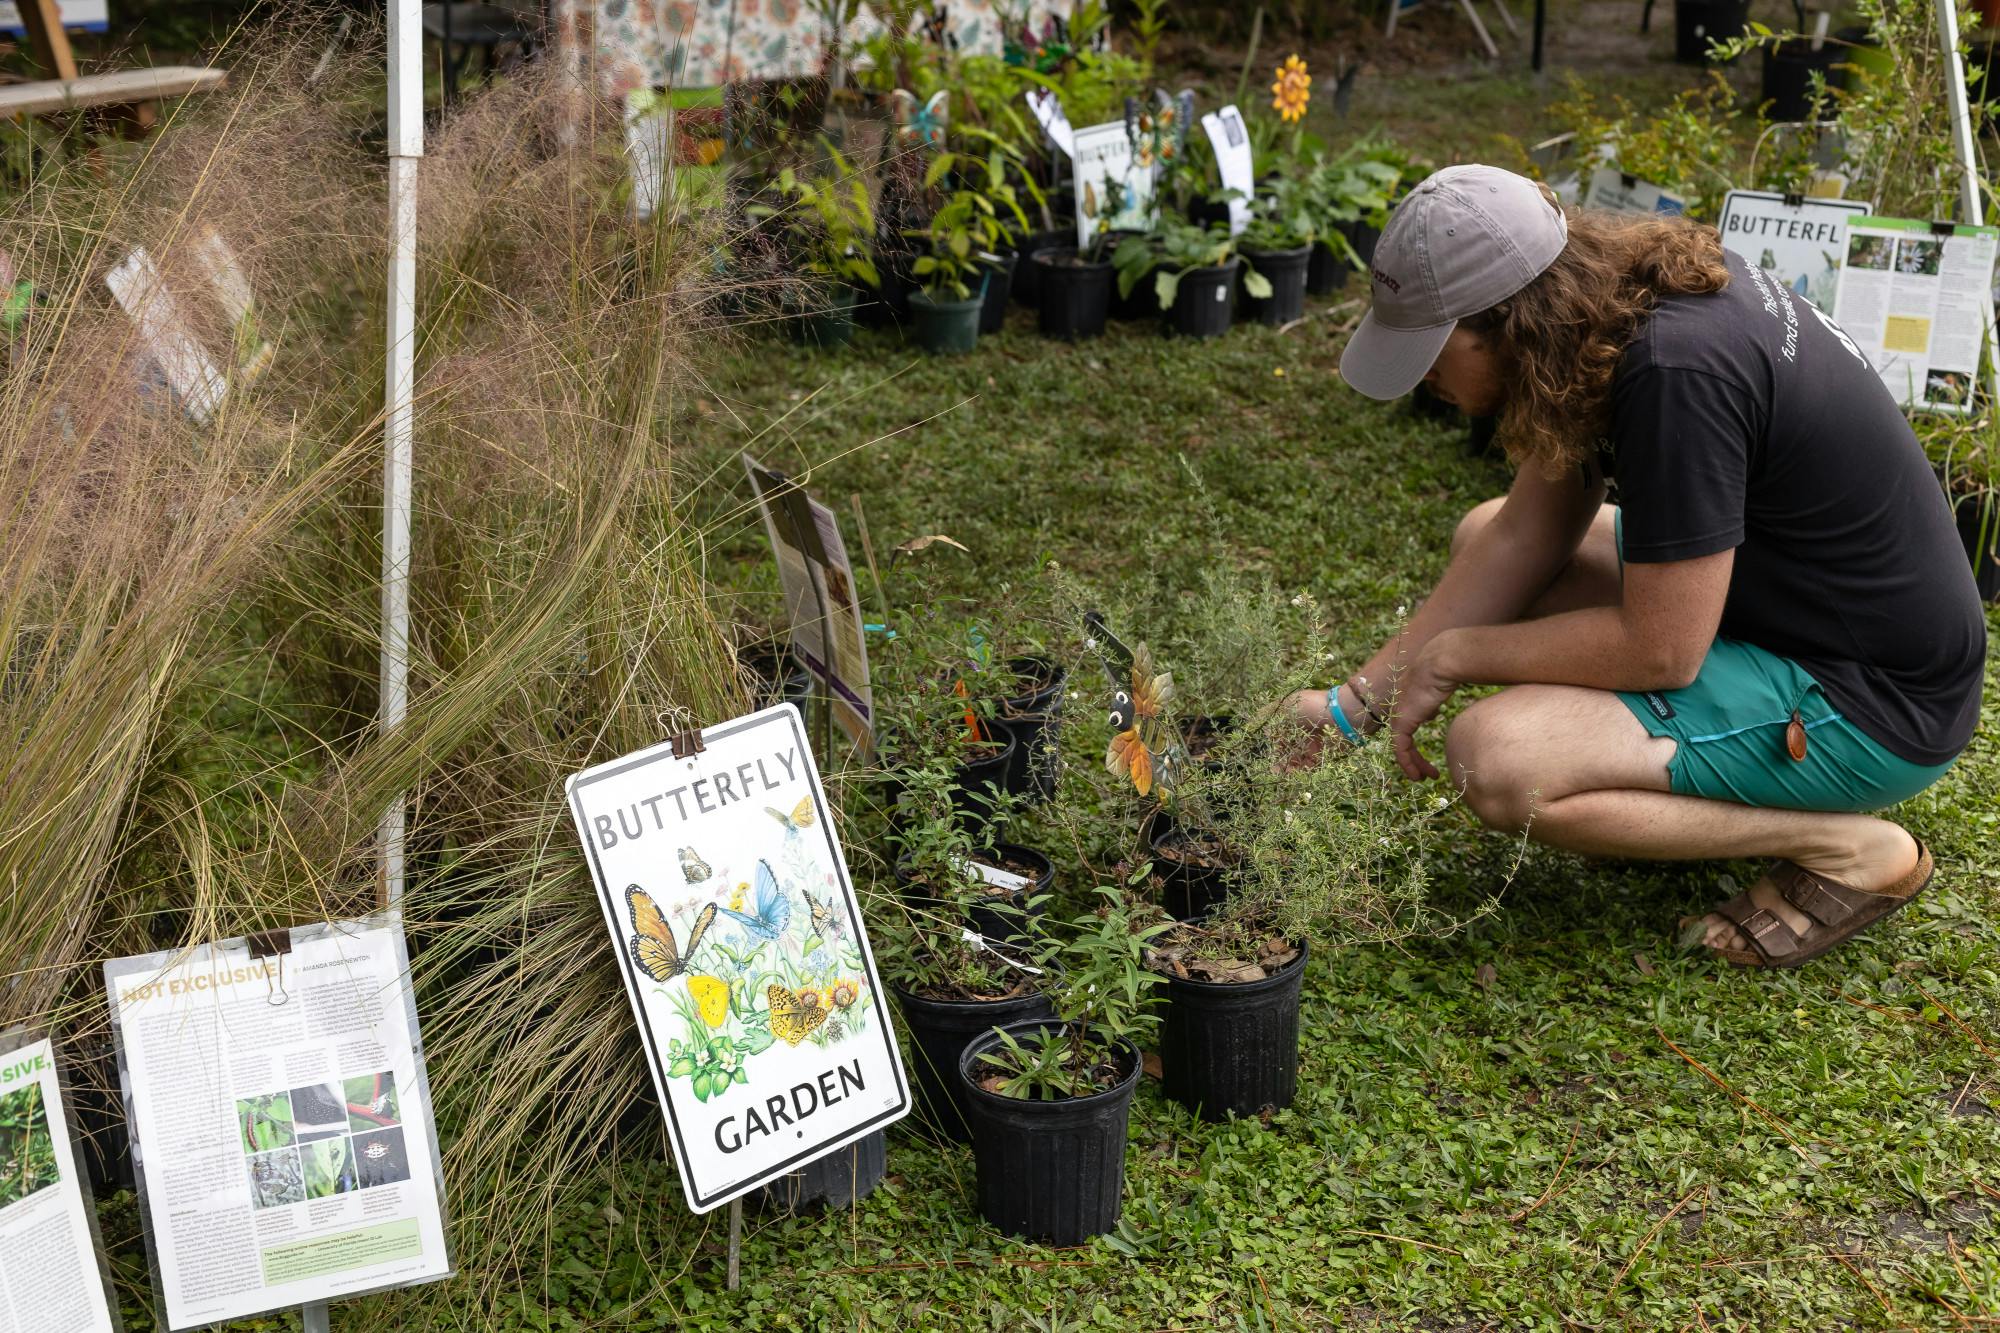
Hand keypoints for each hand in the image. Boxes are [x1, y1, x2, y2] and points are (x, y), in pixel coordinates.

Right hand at [1273, 688, 1336, 771]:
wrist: (1344, 716)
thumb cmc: (1313, 707)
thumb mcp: (1287, 705)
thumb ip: (1269, 714)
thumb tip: (1255, 723)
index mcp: (1293, 719)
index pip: (1278, 734)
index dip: (1271, 743)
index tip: (1265, 752)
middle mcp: (1302, 732)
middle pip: (1286, 749)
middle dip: (1278, 759)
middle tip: (1272, 769)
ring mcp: (1313, 745)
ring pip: (1296, 760)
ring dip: (1287, 768)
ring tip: (1280, 775)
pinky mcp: (1323, 756)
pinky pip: (1309, 768)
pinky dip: (1299, 773)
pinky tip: (1291, 775)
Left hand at [1389, 635, 1462, 781]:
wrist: (1441, 664)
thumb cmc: (1445, 673)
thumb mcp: (1436, 693)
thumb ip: (1429, 706)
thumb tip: (1430, 715)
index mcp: (1405, 705)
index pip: (1406, 732)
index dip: (1414, 749)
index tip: (1426, 760)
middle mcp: (1398, 712)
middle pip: (1403, 742)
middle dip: (1414, 760)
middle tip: (1426, 775)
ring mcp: (1398, 717)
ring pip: (1401, 749)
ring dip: (1413, 766)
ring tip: (1424, 778)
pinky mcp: (1402, 723)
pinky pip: (1401, 750)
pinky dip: (1407, 764)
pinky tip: (1417, 775)